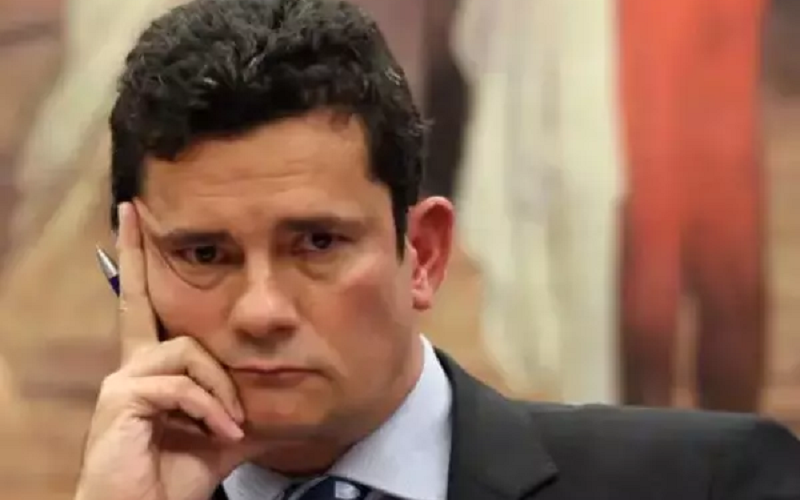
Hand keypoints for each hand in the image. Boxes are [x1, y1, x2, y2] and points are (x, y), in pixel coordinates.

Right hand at [75, 202, 254, 499]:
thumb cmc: (180, 474)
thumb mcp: (225, 430)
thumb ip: (242, 403)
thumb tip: (284, 396)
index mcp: (155, 368)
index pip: (146, 308)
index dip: (138, 264)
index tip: (133, 217)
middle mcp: (132, 364)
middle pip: (145, 302)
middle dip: (135, 253)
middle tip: (133, 211)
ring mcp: (123, 380)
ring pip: (188, 350)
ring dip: (220, 389)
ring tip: (231, 424)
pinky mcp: (121, 399)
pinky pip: (181, 384)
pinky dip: (211, 409)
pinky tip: (223, 432)